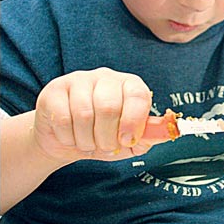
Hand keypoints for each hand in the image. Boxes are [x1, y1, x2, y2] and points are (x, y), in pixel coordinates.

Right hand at [34, 67, 153, 164]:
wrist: (67, 140)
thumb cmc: (104, 137)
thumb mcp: (130, 141)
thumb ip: (149, 136)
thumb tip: (168, 133)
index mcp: (131, 85)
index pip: (137, 96)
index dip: (133, 122)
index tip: (127, 141)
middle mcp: (107, 77)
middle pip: (109, 107)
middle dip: (107, 137)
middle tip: (105, 146)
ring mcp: (80, 80)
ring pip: (84, 114)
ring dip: (87, 140)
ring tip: (88, 143)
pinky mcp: (55, 90)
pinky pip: (63, 118)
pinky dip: (68, 137)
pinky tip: (70, 136)